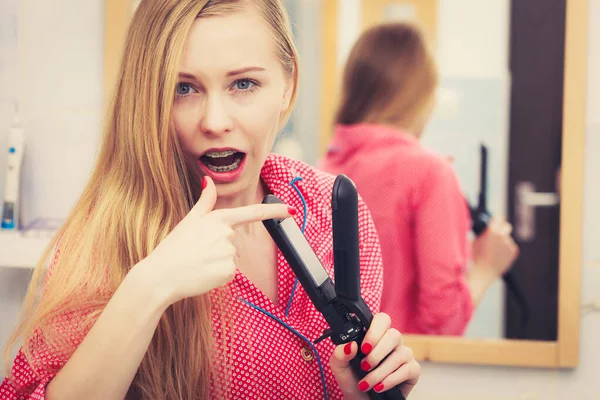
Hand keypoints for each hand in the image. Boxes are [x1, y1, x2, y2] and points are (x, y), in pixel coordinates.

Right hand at [136, 176, 292, 304]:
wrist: (160, 276)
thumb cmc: (172, 248)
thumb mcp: (189, 220)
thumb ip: (205, 202)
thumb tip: (208, 180)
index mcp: (219, 218)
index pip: (253, 212)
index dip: (275, 211)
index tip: (291, 210)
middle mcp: (227, 234)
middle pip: (234, 242)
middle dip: (218, 249)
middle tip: (196, 253)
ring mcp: (229, 253)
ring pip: (232, 259)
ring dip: (217, 263)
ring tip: (197, 263)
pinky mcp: (229, 271)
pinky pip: (229, 274)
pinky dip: (218, 276)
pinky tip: (202, 274)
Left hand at [330, 313, 419, 398]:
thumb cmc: (352, 379)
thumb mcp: (339, 367)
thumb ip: (340, 353)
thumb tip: (351, 345)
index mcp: (375, 335)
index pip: (382, 320)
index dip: (375, 331)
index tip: (363, 348)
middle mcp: (392, 342)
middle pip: (394, 335)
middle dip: (377, 353)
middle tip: (364, 366)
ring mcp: (404, 355)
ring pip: (401, 354)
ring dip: (380, 371)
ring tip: (366, 384)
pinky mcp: (413, 370)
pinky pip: (408, 369)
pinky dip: (391, 380)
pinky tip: (379, 387)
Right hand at [472, 216, 518, 277]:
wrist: (481, 273)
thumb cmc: (474, 257)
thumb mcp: (472, 241)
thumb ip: (480, 232)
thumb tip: (479, 226)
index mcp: (492, 230)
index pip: (498, 218)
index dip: (496, 221)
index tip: (495, 223)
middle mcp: (502, 235)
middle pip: (507, 226)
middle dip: (502, 228)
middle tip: (497, 234)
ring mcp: (509, 244)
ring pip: (507, 239)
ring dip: (502, 242)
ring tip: (493, 252)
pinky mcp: (513, 252)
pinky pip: (510, 247)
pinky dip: (506, 250)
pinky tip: (497, 256)